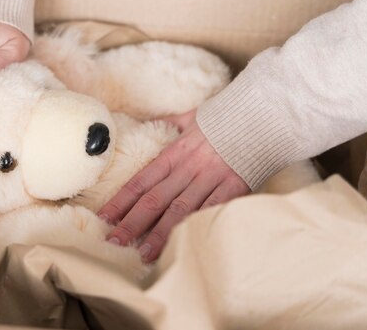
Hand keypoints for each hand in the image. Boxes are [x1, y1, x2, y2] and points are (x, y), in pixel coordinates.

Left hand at [97, 109, 249, 262]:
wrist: (261, 115)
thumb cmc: (224, 118)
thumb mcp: (191, 117)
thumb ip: (168, 124)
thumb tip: (144, 122)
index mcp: (175, 153)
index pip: (141, 180)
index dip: (121, 200)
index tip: (105, 217)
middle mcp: (189, 168)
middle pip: (155, 199)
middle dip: (132, 222)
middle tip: (115, 241)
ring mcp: (211, 179)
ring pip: (181, 210)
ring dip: (161, 233)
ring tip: (144, 253)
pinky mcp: (234, 188)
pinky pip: (212, 210)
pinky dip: (197, 227)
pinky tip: (184, 243)